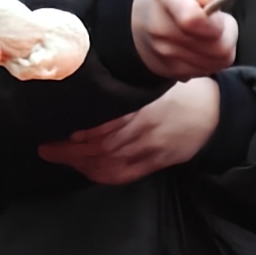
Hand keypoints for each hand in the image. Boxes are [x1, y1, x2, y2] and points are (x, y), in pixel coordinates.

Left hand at [42, 75, 220, 184]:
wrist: (210, 115)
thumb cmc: (177, 91)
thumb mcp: (150, 80)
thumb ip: (121, 85)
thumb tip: (83, 84)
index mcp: (142, 107)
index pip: (103, 122)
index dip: (78, 129)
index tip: (55, 124)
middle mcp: (143, 131)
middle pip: (98, 146)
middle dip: (67, 150)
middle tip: (45, 145)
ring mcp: (148, 152)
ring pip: (105, 163)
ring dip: (77, 162)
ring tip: (55, 154)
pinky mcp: (151, 165)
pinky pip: (119, 175)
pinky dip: (96, 173)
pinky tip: (82, 166)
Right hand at [132, 0, 240, 78]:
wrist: (138, 19)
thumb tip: (210, 1)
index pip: (194, 20)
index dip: (216, 21)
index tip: (217, 14)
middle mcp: (161, 29)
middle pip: (217, 46)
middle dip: (227, 33)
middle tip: (216, 21)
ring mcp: (165, 54)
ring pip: (218, 61)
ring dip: (222, 47)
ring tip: (209, 33)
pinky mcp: (172, 72)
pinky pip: (208, 70)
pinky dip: (212, 59)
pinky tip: (201, 47)